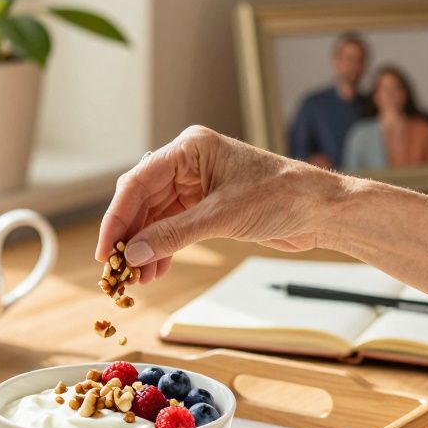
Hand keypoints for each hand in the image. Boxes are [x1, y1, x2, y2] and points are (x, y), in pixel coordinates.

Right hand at [95, 126, 353, 281]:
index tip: (105, 249)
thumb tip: (134, 253)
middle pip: (142, 200)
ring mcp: (197, 185)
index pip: (138, 182)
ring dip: (145, 247)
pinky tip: (155, 270)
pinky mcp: (207, 206)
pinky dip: (162, 249)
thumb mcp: (222, 217)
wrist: (322, 210)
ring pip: (155, 217)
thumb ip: (173, 234)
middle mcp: (189, 163)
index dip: (116, 217)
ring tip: (137, 278)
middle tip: (117, 269)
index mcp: (190, 148)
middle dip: (130, 236)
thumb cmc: (282, 197)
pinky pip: (172, 228)